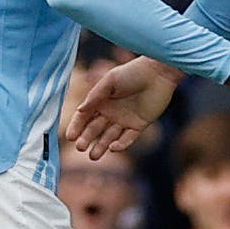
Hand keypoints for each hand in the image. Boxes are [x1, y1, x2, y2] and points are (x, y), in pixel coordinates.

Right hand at [65, 57, 179, 158]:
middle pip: (95, 129)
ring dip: (101, 146)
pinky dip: (120, 144)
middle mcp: (111, 112)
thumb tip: (80, 110)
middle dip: (86, 138)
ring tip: (93, 156)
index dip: (77, 126)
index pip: (84, 116)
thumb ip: (95, 95)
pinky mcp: (139, 125)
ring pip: (109, 137)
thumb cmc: (133, 72)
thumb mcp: (110, 81)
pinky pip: (128, 138)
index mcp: (102, 100)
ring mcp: (125, 120)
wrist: (158, 73)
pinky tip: (112, 147)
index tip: (70, 136)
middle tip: (80, 147)